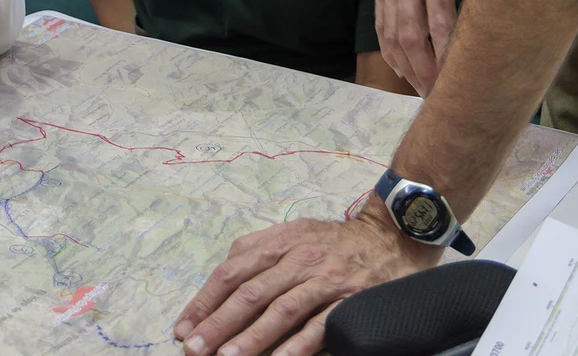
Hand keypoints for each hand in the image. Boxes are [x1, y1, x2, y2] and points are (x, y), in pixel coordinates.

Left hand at [173, 207, 440, 355]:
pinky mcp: (350, 301)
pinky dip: (297, 346)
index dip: (206, 300)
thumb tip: (222, 275)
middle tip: (194, 348)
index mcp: (280, 241)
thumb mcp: (294, 232)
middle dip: (219, 323)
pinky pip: (319, 326)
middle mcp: (299, 258)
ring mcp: (325, 279)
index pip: (232, 270)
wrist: (392, 237)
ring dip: (251, 337)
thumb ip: (259, 249)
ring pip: (281, 310)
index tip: (184, 327)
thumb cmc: (335, 241)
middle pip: (250, 292)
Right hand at [374, 0, 490, 92]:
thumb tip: (498, 35)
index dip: (446, 58)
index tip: (456, 82)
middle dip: (423, 71)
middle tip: (437, 95)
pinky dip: (390, 49)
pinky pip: (381, 24)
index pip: (439, 26)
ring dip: (405, 66)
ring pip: (391, 35)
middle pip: (410, 37)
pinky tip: (402, 67)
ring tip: (420, 87)